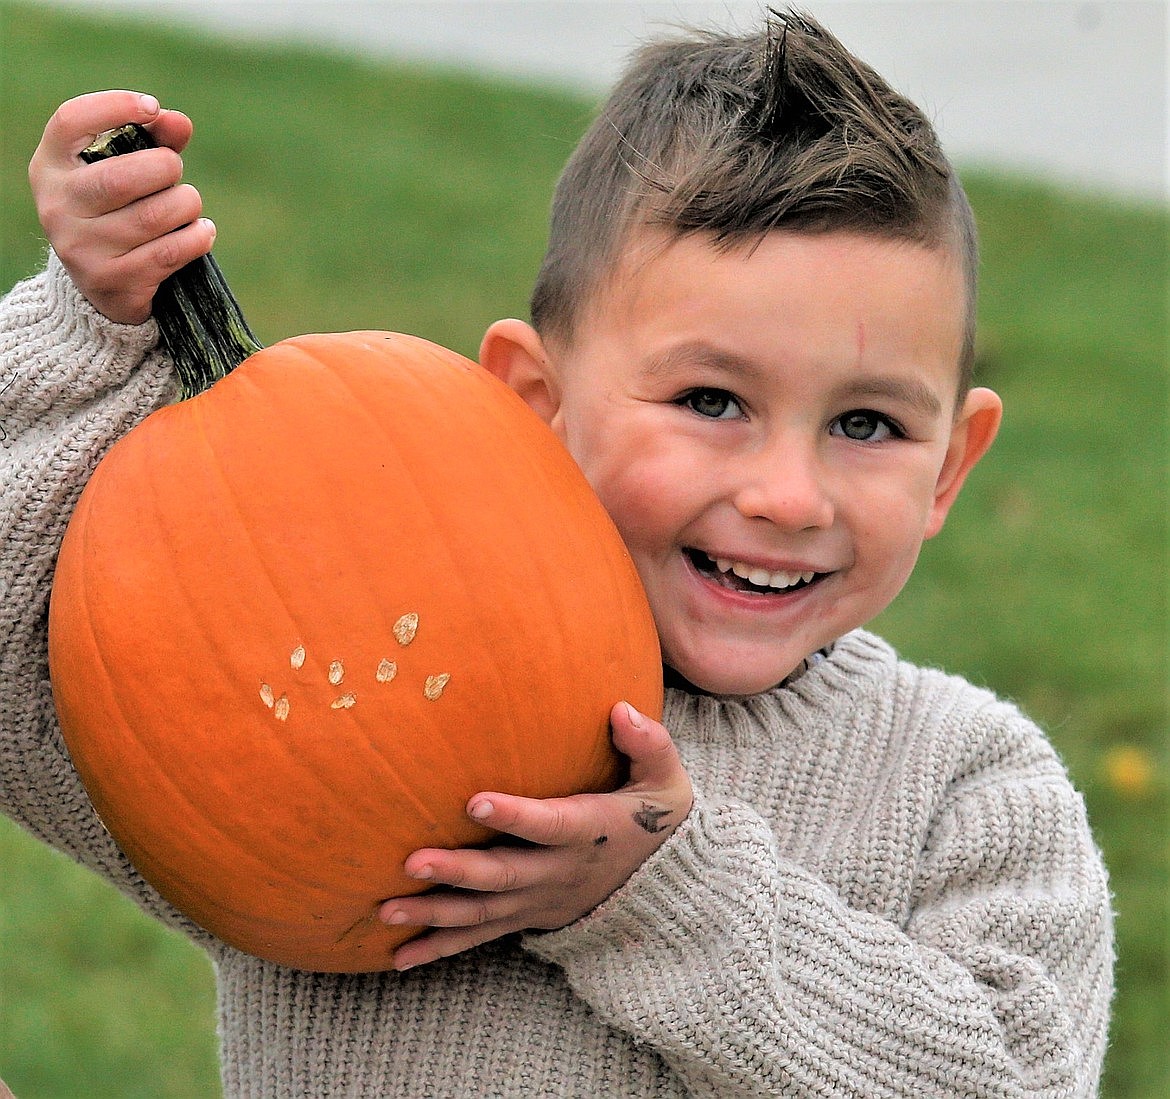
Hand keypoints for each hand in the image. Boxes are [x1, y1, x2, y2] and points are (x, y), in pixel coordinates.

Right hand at [28, 90, 215, 323]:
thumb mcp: (124, 171)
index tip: (151, 107)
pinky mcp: (111, 281)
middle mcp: (58, 206)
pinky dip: (195, 238)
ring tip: (191, 206)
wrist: (104, 284)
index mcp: (51, 166)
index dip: (114, 106)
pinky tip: (203, 232)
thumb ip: (153, 141)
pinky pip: (167, 253)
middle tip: (176, 172)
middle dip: (165, 168)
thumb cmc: (117, 211)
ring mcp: (81, 248)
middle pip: (121, 177)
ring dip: (186, 206)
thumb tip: (178, 123)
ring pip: (151, 217)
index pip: (70, 121)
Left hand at [380, 701, 692, 970]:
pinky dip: (440, 948)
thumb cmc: (656, 818)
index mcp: (586, 832)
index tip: (474, 801)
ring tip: (387, 910)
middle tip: (412, 863)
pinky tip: (399, 956)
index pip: (548, 824)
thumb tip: (619, 708)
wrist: (665, 885)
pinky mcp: (527, 917)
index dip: (513, 815)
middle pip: (503, 876)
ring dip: (435, 913)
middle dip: (457, 873)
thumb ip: (647, 743)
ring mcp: (539, 901)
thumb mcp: (665, 780)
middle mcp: (557, 873)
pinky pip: (481, 937)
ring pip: (483, 913)